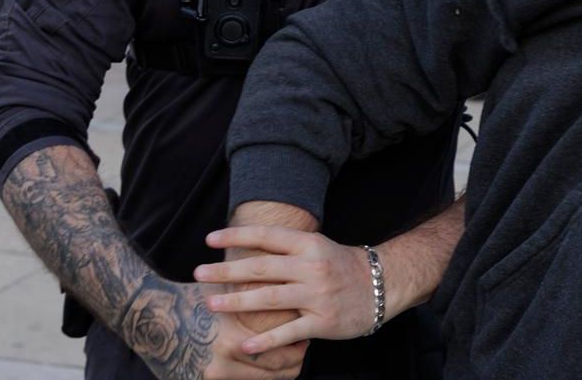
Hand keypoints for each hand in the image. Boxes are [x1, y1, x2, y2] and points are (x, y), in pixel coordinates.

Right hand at [124, 278, 305, 379]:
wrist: (148, 313)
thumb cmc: (194, 298)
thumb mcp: (229, 295)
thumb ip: (260, 302)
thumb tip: (296, 301)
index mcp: (234, 342)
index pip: (283, 358)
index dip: (298, 349)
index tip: (303, 339)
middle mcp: (221, 365)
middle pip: (275, 375)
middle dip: (292, 362)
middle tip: (297, 349)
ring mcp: (208, 377)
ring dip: (274, 371)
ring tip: (281, 356)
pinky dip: (250, 374)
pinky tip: (255, 361)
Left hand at [197, 226, 375, 350]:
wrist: (383, 285)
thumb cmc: (342, 265)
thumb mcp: (317, 247)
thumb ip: (287, 248)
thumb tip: (246, 245)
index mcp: (309, 245)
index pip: (267, 236)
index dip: (237, 236)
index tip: (209, 239)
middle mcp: (312, 267)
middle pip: (261, 267)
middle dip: (226, 270)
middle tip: (199, 273)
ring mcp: (317, 295)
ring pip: (270, 298)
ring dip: (236, 302)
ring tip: (211, 303)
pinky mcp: (323, 321)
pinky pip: (289, 332)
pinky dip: (265, 340)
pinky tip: (244, 345)